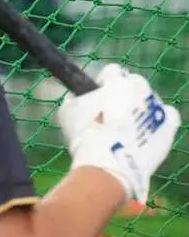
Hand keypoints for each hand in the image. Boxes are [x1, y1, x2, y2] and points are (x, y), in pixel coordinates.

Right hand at [57, 64, 180, 204]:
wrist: (108, 166)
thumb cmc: (84, 137)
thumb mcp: (67, 112)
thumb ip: (74, 97)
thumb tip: (78, 96)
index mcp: (116, 82)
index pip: (112, 71)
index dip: (102, 82)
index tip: (97, 94)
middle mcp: (140, 89)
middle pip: (133, 83)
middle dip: (123, 93)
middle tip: (111, 112)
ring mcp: (157, 106)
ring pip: (149, 99)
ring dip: (139, 107)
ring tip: (128, 126)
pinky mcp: (169, 124)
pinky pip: (168, 114)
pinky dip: (158, 117)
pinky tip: (147, 127)